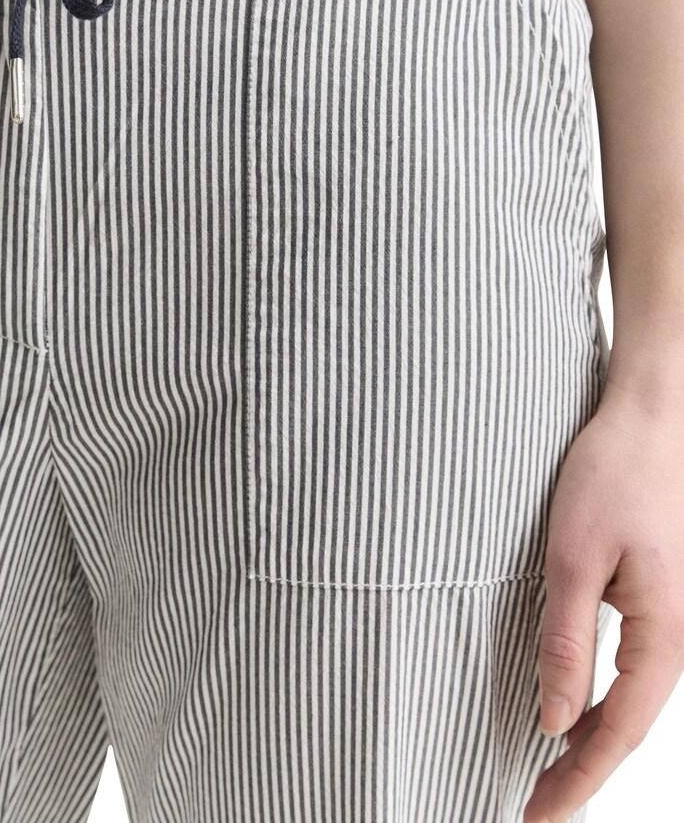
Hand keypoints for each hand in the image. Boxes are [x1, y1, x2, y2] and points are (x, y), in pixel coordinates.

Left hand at [524, 378, 683, 821]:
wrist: (649, 419)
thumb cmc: (612, 475)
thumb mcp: (574, 558)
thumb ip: (566, 641)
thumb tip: (552, 720)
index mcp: (664, 633)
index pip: (616, 730)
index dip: (577, 779)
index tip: (538, 817)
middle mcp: (675, 635)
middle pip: (625, 724)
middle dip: (580, 771)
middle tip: (533, 810)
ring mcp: (668, 619)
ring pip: (628, 699)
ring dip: (589, 739)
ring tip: (546, 775)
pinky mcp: (653, 598)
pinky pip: (630, 668)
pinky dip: (598, 699)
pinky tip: (570, 710)